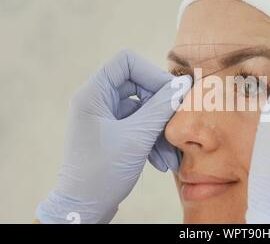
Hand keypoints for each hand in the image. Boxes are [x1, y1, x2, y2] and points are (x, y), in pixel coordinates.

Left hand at [36, 50, 190, 222]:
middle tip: (177, 124)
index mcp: (94, 94)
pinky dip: (152, 140)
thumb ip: (161, 108)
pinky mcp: (113, 133)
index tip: (172, 94)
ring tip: (173, 155)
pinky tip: (163, 162)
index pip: (126, 62)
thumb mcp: (137, 138)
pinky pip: (139, 125)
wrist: (83, 208)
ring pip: (142, 109)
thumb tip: (184, 85)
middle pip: (138, 85)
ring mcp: (105, 118)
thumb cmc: (102, 173)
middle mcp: (98, 101)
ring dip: (160, 129)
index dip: (152, 73)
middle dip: (161, 107)